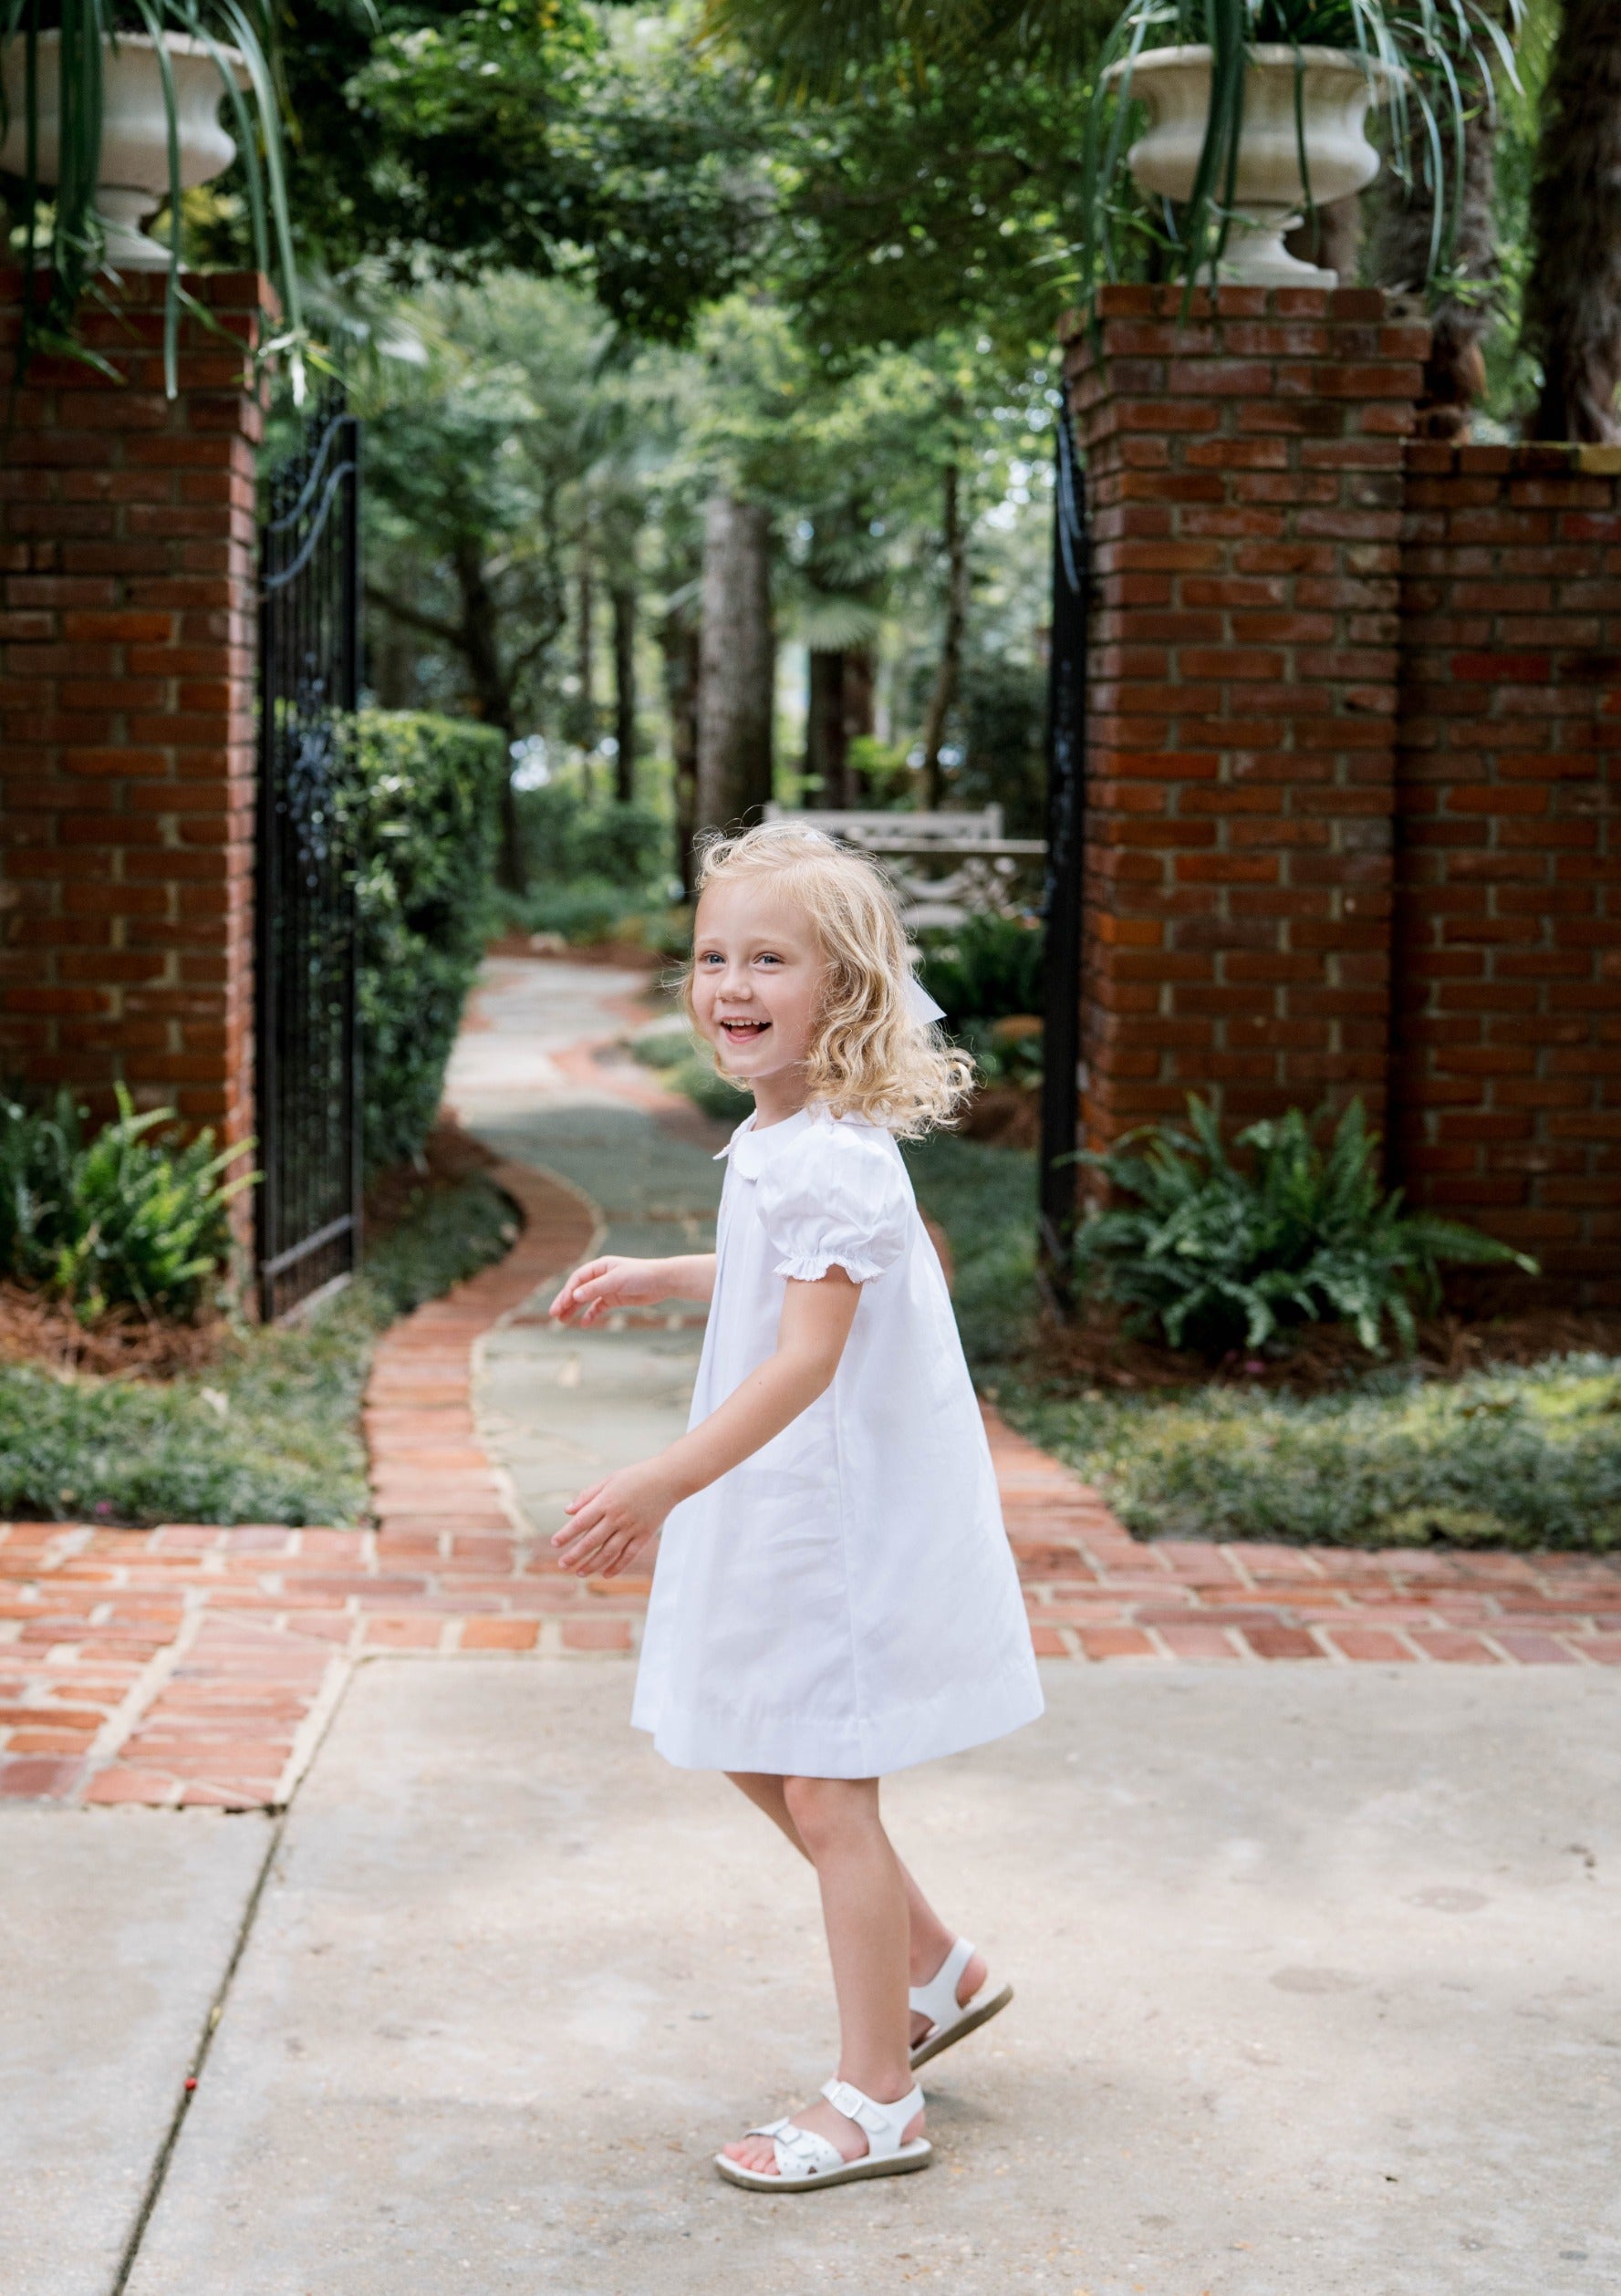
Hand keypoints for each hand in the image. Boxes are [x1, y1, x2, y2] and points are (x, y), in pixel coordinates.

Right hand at [549, 1256, 664, 1326]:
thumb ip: (596, 1288)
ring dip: (574, 1309)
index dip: (567, 1292)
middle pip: (578, 1290)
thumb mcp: (616, 1281)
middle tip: (554, 1315)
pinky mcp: (615, 1298)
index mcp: (599, 1267)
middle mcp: (601, 1277)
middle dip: (566, 1302)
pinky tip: (584, 1324)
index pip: (577, 1279)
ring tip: (563, 1321)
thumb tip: (575, 1294)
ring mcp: (607, 1288)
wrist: (662, 1281)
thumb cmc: (640, 1275)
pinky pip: (598, 1307)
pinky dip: (591, 1315)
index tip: (559, 1306)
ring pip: (586, 1300)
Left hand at [552, 1459, 677, 1578]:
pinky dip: (616, 1566)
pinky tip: (605, 1574)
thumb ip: (588, 1496)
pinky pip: (628, 1555)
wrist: (669, 1479)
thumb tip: (568, 1511)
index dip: (567, 1534)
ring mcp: (631, 1528)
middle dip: (574, 1555)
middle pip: (591, 1541)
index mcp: (606, 1501)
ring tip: (579, 1572)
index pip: (581, 1522)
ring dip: (592, 1564)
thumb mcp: (610, 1480)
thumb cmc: (637, 1476)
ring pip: (608, 1552)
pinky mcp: (644, 1535)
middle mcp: (617, 1517)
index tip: (555, 1543)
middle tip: (562, 1564)